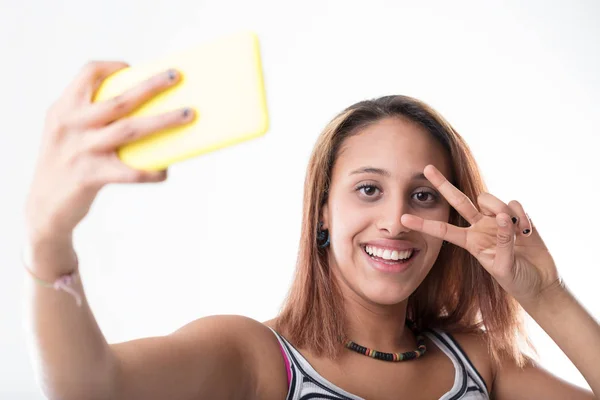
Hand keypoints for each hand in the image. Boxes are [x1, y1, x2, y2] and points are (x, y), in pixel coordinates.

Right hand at [25, 61, 193, 241]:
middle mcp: (70, 125)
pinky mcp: (89, 176)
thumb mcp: (67, 133)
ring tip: (188, 114)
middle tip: (175, 76)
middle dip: (151, 86)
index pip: (87, 74)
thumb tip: (147, 110)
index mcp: (63, 109)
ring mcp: (80, 150)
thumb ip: (93, 118)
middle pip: (119, 100)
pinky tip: (165, 172)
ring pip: (130, 129)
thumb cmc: (67, 164)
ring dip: (163, 120)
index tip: (133, 68)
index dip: (112, 67)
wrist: (44, 207)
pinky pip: (129, 172)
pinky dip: (151, 172)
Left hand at [400, 165, 560, 303]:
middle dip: (443, 184)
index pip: (443, 230)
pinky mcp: (517, 216)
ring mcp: (497, 220)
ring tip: (516, 230)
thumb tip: (503, 217)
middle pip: (458, 200)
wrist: (540, 281)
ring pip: (489, 200)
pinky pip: (514, 204)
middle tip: (426, 168)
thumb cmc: (516, 279)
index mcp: (470, 242)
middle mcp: (480, 226)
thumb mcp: (503, 267)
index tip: (403, 219)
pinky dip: (521, 216)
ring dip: (500, 210)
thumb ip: (502, 242)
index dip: (424, 225)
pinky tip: (526, 231)